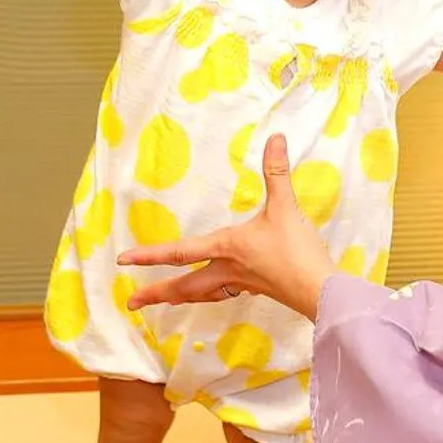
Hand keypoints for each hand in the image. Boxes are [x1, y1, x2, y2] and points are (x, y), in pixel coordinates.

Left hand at [119, 136, 336, 319]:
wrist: (319, 290)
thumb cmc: (297, 251)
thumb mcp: (286, 207)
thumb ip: (277, 172)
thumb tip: (276, 139)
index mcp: (226, 247)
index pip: (179, 252)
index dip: (149, 255)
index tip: (123, 261)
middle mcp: (228, 268)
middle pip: (184, 285)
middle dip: (156, 292)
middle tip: (131, 303)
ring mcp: (241, 282)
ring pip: (202, 293)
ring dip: (181, 296)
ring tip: (166, 299)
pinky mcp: (257, 289)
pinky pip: (224, 293)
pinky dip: (211, 294)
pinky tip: (213, 291)